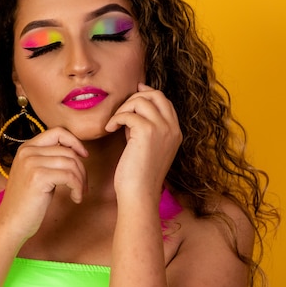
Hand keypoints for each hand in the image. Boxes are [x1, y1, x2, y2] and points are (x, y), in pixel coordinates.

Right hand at [0, 127, 88, 240]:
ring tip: (78, 193)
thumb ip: (48, 159)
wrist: (11, 222)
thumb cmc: (26, 202)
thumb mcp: (35, 173)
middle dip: (81, 168)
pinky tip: (75, 198)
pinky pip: (70, 176)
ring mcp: (32, 163)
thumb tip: (74, 150)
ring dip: (81, 180)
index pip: (57, 132)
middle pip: (68, 150)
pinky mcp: (38, 177)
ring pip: (71, 163)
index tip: (84, 156)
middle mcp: (27, 151)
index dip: (75, 142)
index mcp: (26, 148)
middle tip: (82, 185)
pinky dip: (78, 188)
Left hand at [104, 83, 181, 203]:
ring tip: (114, 123)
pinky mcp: (147, 132)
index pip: (165, 101)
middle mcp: (172, 128)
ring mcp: (162, 129)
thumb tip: (133, 111)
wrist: (139, 193)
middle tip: (120, 110)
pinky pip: (128, 114)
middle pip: (156, 95)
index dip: (148, 94)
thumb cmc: (138, 174)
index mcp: (175, 132)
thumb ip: (145, 128)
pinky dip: (115, 119)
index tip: (134, 93)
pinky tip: (109, 129)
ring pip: (141, 101)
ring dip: (123, 108)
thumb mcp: (148, 147)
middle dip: (135, 97)